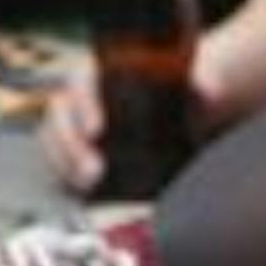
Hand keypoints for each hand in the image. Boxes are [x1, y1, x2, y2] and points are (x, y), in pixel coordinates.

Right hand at [39, 0, 265, 194]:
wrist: (183, 106)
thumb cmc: (180, 87)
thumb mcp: (190, 81)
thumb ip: (201, 84)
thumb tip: (209, 90)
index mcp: (104, 71)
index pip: (80, 82)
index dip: (85, 104)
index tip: (100, 127)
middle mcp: (85, 98)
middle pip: (60, 116)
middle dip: (70, 145)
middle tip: (94, 172)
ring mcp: (79, 126)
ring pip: (56, 142)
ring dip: (66, 164)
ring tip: (90, 185)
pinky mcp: (81, 152)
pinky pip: (61, 163)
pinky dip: (67, 178)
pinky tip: (84, 194)